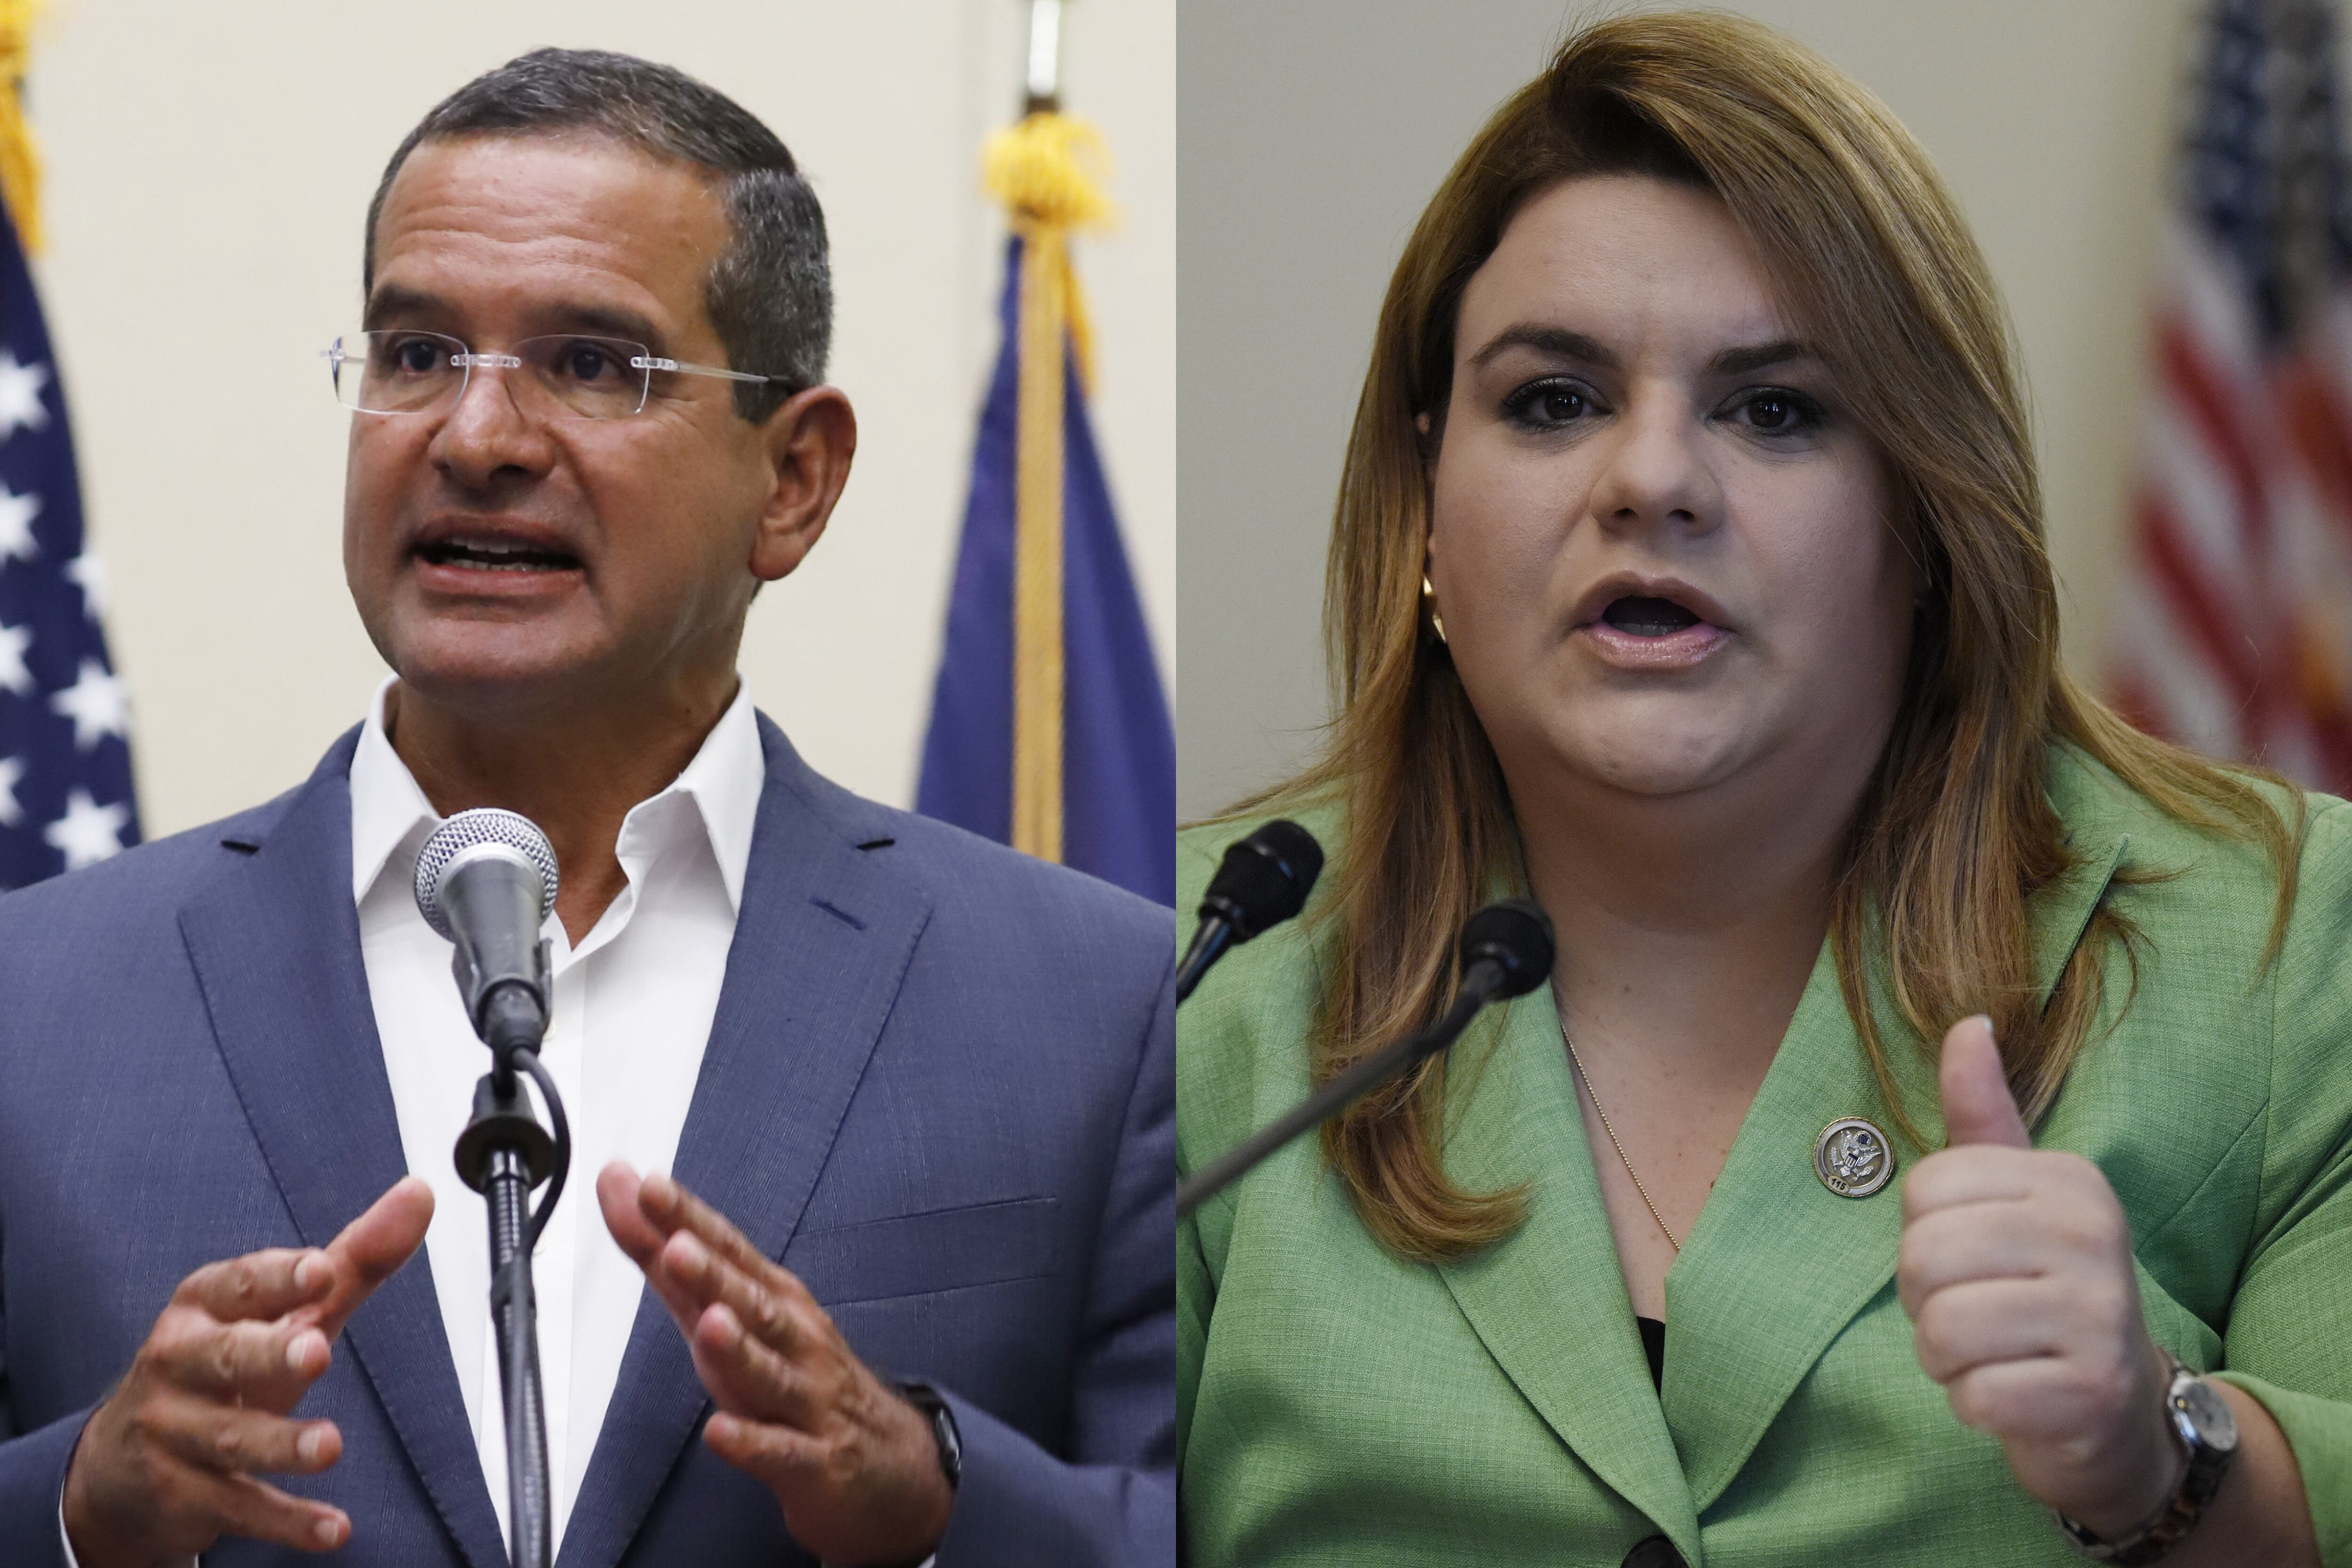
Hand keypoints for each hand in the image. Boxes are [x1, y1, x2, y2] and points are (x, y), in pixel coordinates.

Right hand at [62, 1176, 433, 1566]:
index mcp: (204, 1308)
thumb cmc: (221, 1367)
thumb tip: (417, 1196)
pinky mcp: (182, 1494)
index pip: (238, 1284)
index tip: (320, 1268)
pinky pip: (239, 1506)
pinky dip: (288, 1521)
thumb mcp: (284, 1311)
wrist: (122, 1465)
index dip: (278, 1277)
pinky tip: (333, 1527)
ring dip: (283, 1443)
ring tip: (329, 1444)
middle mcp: (180, 1364)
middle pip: (226, 1356)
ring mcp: (174, 1433)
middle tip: (316, 1350)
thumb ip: (355, 1258)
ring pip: (232, 1438)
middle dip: (268, 1353)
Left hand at [598, 1163, 951, 1565]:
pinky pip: (780, 1453)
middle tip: (677, 1244)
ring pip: (771, 1373)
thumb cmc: (796, 1376)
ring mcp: (808, 1401)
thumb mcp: (729, 1315)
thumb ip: (669, 1259)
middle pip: (753, 1304)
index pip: (729, 1252)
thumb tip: (620, 1187)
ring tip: (711, 1323)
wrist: (886, 1459)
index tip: (650, 1187)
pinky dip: (752, 1442)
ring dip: (741, 1349)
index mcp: (775, 1300)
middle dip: (714, 1274)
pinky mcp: (815, 1463)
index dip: (690, 1221)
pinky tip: (721, 1432)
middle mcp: (795, 1341)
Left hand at [1899, 1016, 2180, 1535]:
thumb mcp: (2016, 1194)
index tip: (1971, 1257)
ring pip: (1942, 1330)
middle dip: (1925, 1301)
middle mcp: (2092, 1236)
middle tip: (1973, 1313)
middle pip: (1923, 1258)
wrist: (2121, 1409)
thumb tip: (1967, 1024)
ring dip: (1945, 1357)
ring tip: (1990, 1354)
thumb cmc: (2044, 1288)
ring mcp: (2099, 1316)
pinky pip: (1973, 1394)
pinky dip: (1973, 1403)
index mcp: (2068, 1179)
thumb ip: (1981, 1116)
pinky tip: (2012, 1394)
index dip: (1922, 1235)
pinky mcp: (2090, 1391)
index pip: (1923, 1190)